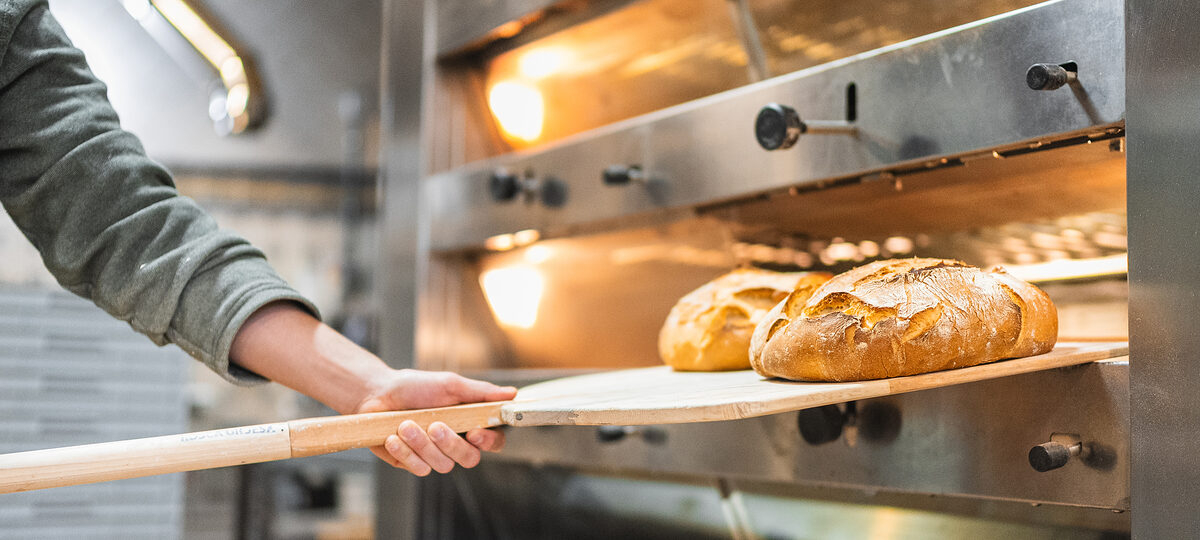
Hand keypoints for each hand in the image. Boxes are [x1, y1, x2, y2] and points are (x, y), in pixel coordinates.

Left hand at [354, 370, 516, 475]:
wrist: (376, 394)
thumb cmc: (414, 386)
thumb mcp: (450, 384)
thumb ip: (482, 392)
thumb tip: (512, 394)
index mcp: (470, 422)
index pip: (494, 441)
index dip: (490, 442)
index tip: (475, 432)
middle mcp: (455, 442)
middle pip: (470, 459)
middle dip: (451, 443)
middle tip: (435, 425)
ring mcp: (434, 455)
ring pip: (443, 465)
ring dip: (422, 444)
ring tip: (405, 424)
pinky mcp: (412, 463)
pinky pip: (419, 468)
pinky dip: (405, 451)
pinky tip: (393, 436)